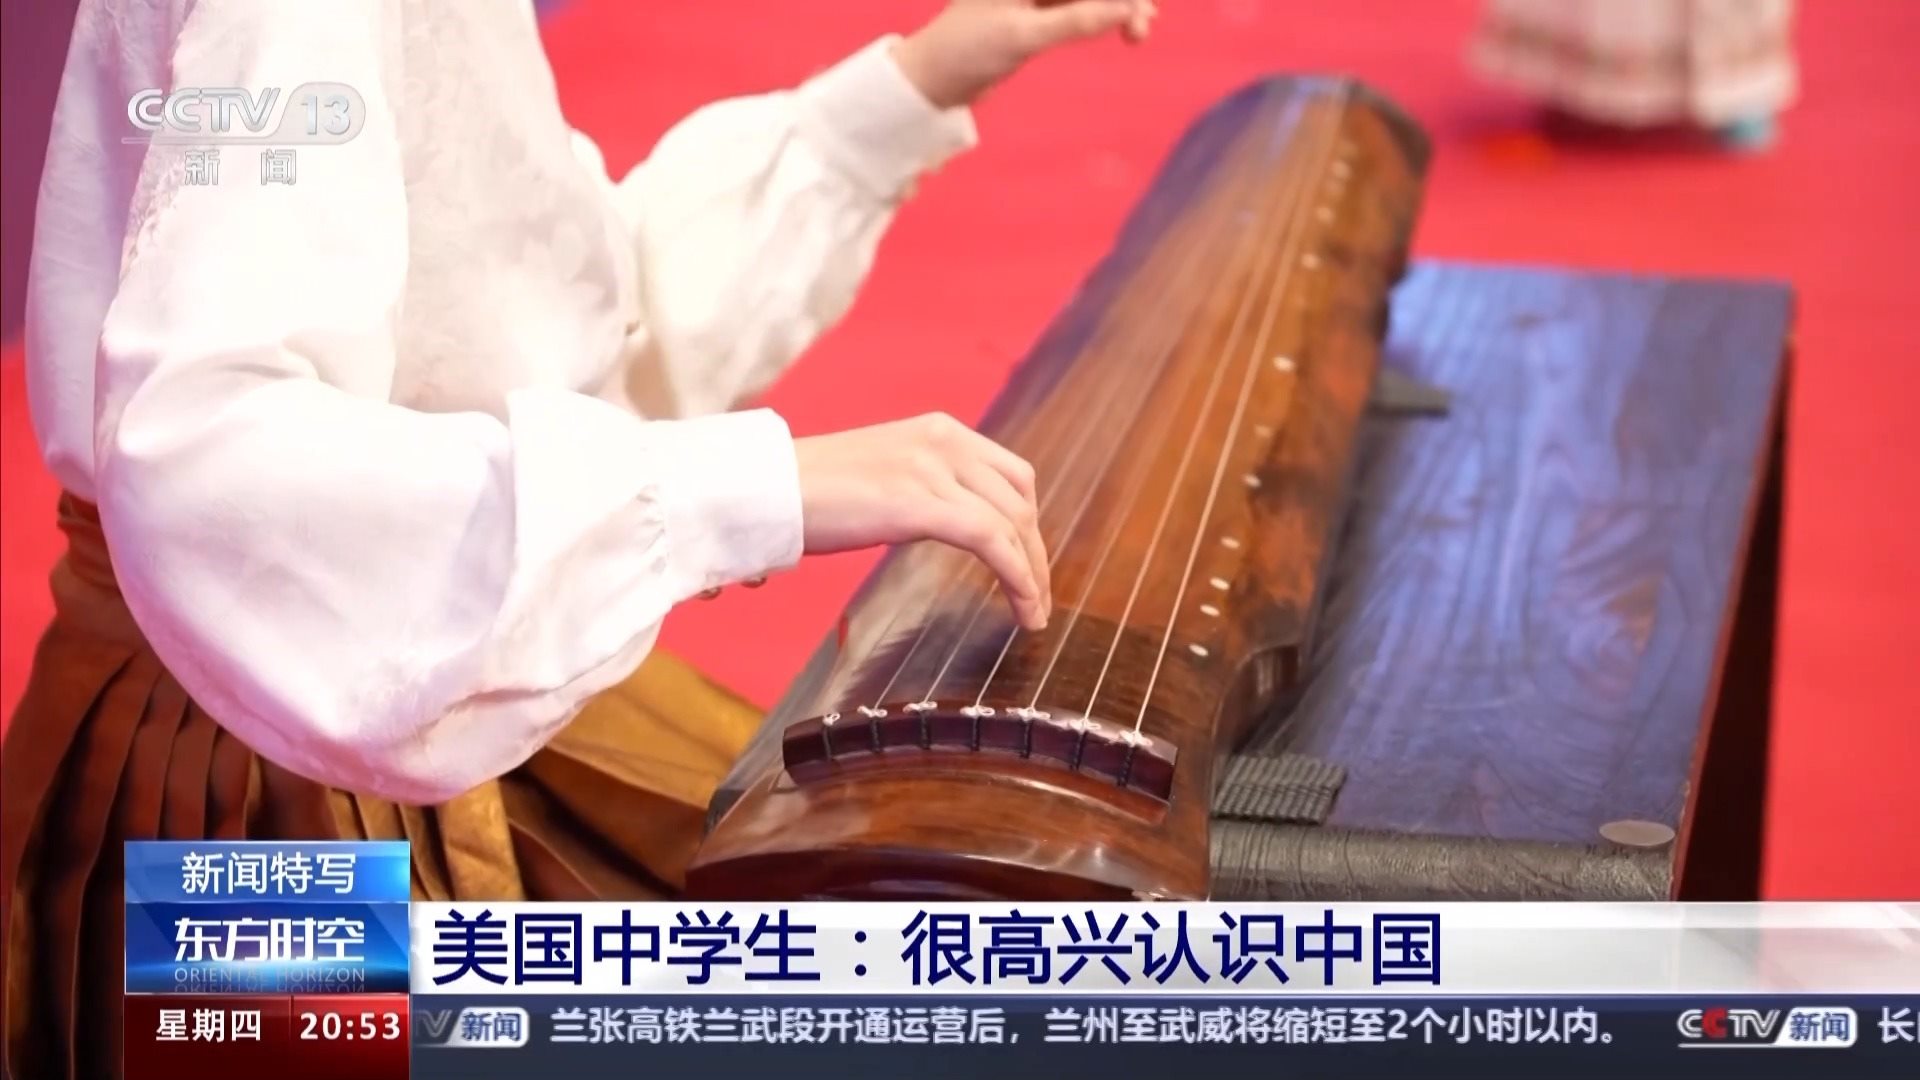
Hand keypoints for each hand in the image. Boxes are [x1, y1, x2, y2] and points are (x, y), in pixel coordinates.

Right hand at [794, 413, 1050, 629]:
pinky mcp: (920, 502)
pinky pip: (992, 541)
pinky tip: (1022, 609)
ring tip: (1033, 614)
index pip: (1012, 474)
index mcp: (938, 430)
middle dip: (1036, 553)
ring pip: (1013, 523)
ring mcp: (933, 468)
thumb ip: (919, 488)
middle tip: (1038, 597)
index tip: (1030, 563)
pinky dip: (1018, 578)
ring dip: (1033, 574)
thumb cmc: (806, 494)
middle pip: (1020, 499)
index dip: (1029, 523)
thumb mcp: (880, 476)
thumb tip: (939, 521)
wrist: (762, 490)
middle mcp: (944, 441)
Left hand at [892, 0, 1157, 109]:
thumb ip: (1076, 19)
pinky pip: (1083, 5)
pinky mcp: (1040, 9)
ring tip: (1140, 32)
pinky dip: (1106, 15)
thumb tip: (1126, 7)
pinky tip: (1129, 28)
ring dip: (1118, 7)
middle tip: (1145, 21)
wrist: (934, 78)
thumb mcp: (1023, 36)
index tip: (1141, 7)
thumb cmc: (967, 51)